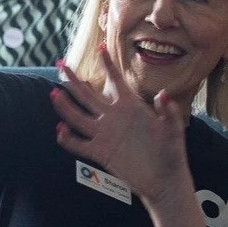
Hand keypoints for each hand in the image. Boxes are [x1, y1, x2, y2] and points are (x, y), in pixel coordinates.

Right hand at [52, 47, 188, 204]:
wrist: (164, 180)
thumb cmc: (171, 153)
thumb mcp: (173, 131)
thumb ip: (168, 113)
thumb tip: (164, 94)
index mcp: (131, 107)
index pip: (116, 81)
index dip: (108, 65)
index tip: (100, 47)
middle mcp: (114, 118)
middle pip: (89, 95)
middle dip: (74, 80)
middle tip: (61, 64)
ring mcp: (105, 135)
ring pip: (78, 117)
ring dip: (65, 106)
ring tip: (54, 93)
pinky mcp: (100, 153)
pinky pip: (78, 144)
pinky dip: (68, 139)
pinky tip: (61, 130)